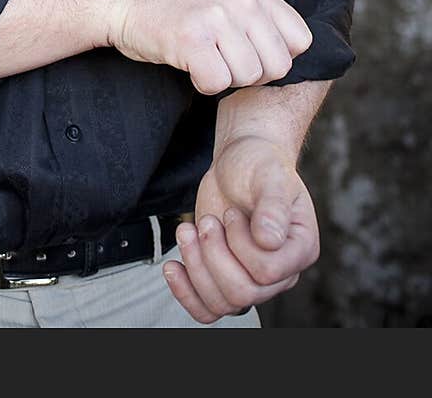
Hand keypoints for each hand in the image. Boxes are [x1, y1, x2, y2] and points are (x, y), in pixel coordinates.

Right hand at [106, 0, 311, 92]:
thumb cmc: (177, 2)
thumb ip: (261, 18)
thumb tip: (293, 56)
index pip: (300, 41)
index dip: (275, 56)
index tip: (247, 53)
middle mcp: (241, 0)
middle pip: (278, 66)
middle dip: (252, 73)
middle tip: (221, 59)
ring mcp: (216, 18)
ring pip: (249, 77)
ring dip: (225, 78)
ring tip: (203, 58)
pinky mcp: (191, 39)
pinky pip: (217, 83)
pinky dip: (202, 84)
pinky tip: (189, 65)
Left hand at [162, 134, 319, 322]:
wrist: (238, 163)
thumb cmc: (259, 165)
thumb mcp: (269, 175)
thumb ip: (272, 206)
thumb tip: (269, 240)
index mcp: (300, 248)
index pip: (267, 271)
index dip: (240, 244)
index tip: (232, 213)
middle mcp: (280, 272)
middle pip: (243, 293)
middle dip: (214, 254)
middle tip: (208, 221)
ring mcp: (252, 279)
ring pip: (222, 304)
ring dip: (196, 266)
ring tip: (188, 230)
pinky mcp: (225, 279)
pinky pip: (207, 310)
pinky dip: (185, 293)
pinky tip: (173, 266)